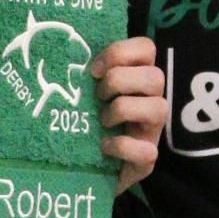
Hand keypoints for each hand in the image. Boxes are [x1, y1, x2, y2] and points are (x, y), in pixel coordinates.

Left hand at [93, 37, 165, 193]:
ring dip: (123, 109)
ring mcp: (152, 132)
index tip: (93, 70)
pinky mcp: (147, 161)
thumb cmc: (81, 124)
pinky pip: (147, 150)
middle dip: (120, 82)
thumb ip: (80, 73)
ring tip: (102, 120)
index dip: (121, 52)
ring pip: (159, 108)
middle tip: (97, 95)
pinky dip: (122, 145)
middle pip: (156, 76)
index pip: (147, 48)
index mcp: (136, 80)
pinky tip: (104, 146)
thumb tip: (59, 50)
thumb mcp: (81, 94)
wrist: (79, 169)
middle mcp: (149, 102)